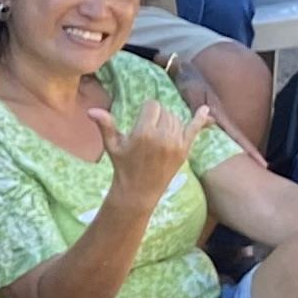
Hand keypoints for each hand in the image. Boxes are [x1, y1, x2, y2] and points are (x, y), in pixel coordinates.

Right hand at [102, 78, 195, 206]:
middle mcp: (162, 136)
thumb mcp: (112, 145)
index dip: (146, 111)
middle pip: (165, 111)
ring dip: (169, 121)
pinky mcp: (184, 150)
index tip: (141, 121)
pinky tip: (206, 110)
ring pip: (176, 118)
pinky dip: (201, 119)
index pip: (152, 105)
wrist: (138, 191)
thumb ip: (105, 125)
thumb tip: (91, 110)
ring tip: (159, 135)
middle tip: (148, 132)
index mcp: (144, 132)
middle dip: (157, 116)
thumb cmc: (123, 166)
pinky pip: (194, 130)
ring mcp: (176, 143)